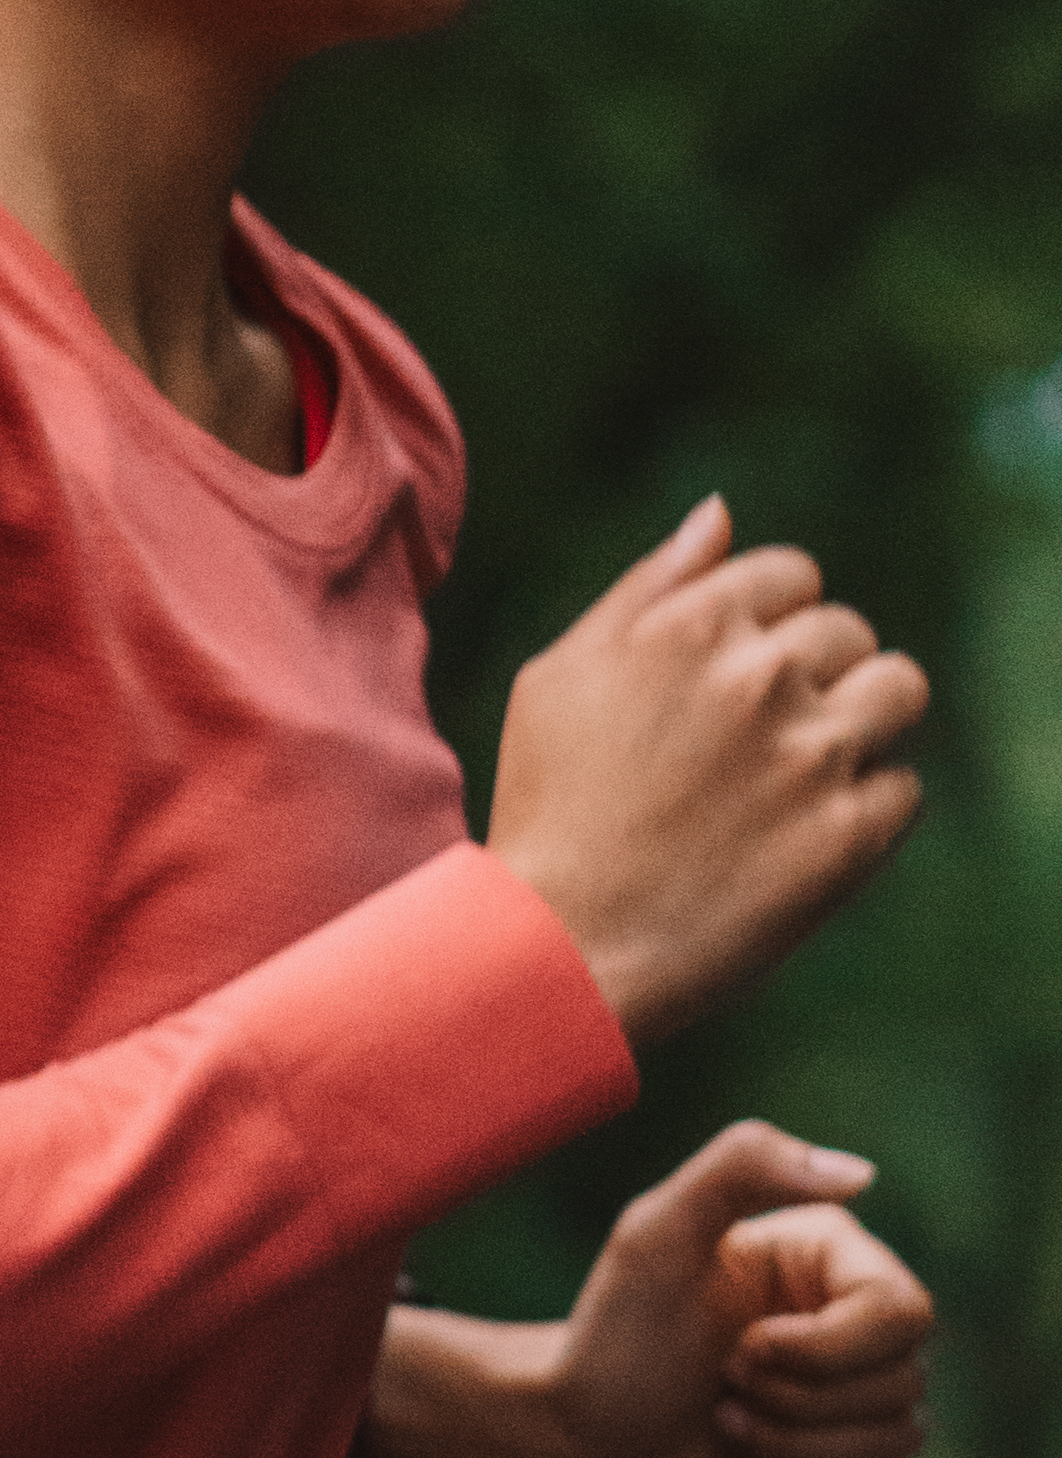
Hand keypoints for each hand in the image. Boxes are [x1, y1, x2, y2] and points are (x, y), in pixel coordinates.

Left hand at [373, 1125, 933, 1457]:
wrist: (571, 1445)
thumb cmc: (606, 1340)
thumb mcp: (653, 1236)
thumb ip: (742, 1168)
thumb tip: (861, 1174)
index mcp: (822, 1252)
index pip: (905, 1311)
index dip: (827, 1349)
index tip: (740, 1347)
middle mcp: (844, 1310)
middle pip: (905, 1375)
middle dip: (803, 1398)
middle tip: (724, 1380)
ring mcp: (844, 1381)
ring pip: (901, 1429)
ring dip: (800, 1441)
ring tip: (727, 1417)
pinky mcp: (839, 1446)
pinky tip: (756, 1453)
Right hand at [489, 503, 927, 1046]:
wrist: (564, 943)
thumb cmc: (552, 805)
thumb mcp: (563, 674)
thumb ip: (650, 586)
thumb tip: (721, 514)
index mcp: (689, 625)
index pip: (791, 575)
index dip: (771, 620)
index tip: (738, 672)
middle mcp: (760, 676)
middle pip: (849, 631)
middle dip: (817, 672)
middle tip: (761, 738)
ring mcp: (812, 754)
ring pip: (900, 691)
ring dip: (866, 720)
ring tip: (809, 770)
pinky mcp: (849, 833)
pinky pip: (904, 788)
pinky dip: (868, 807)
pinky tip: (804, 833)